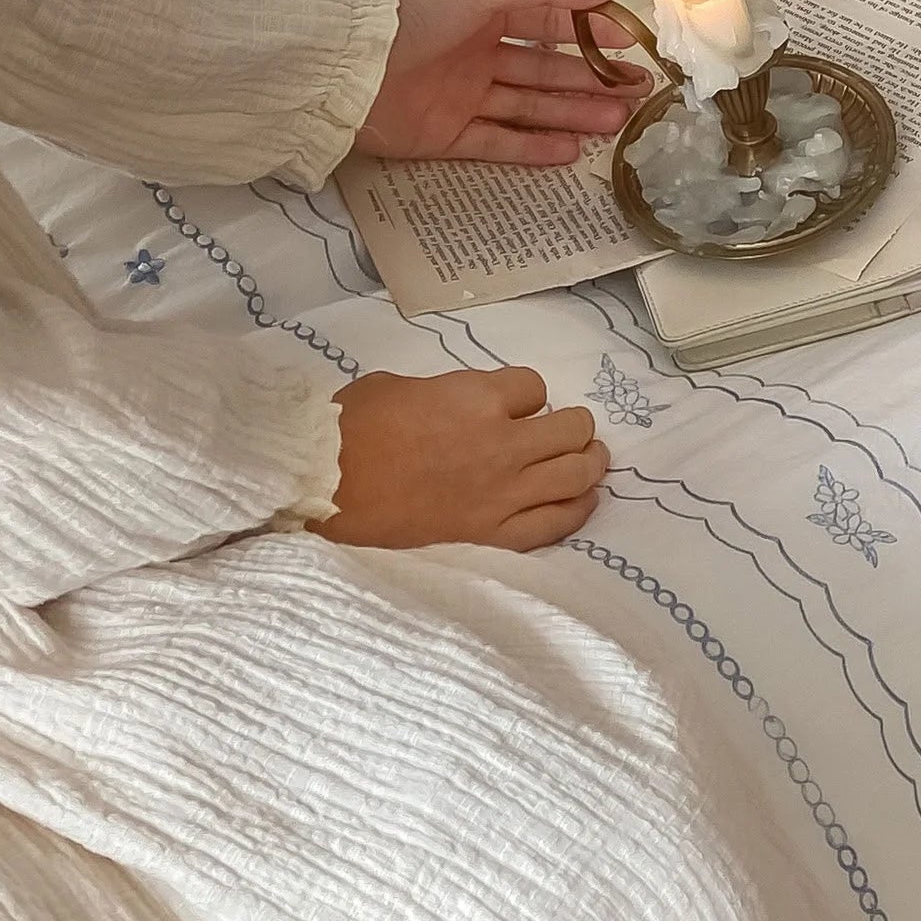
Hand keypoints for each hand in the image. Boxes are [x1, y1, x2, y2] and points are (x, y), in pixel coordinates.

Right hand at [313, 367, 609, 551]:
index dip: (526, 393)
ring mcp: (502, 494)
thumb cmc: (351, 429)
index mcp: (477, 398)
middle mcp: (502, 445)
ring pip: (575, 474)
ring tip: (593, 458)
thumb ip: (443, 391)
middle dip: (574, 425)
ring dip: (591, 462)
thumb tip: (456, 401)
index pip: (534, 387)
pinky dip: (578, 510)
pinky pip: (555, 523)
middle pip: (570, 429)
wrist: (327, 490)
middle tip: (570, 428)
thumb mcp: (398, 386)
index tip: (515, 402)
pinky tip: (584, 501)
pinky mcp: (493, 534)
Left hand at [357, 0, 649, 165]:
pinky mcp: (448, 137)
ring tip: (618, 121)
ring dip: (574, 113)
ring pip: (530, 107)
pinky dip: (534, 147)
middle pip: (545, 71)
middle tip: (637, 93)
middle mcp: (477, 56)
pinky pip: (499, 143)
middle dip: (591, 80)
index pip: (547, 25)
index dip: (587, 33)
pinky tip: (573, 151)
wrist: (352, 70)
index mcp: (483, 15)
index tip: (628, 45)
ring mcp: (464, 99)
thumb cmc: (419, 20)